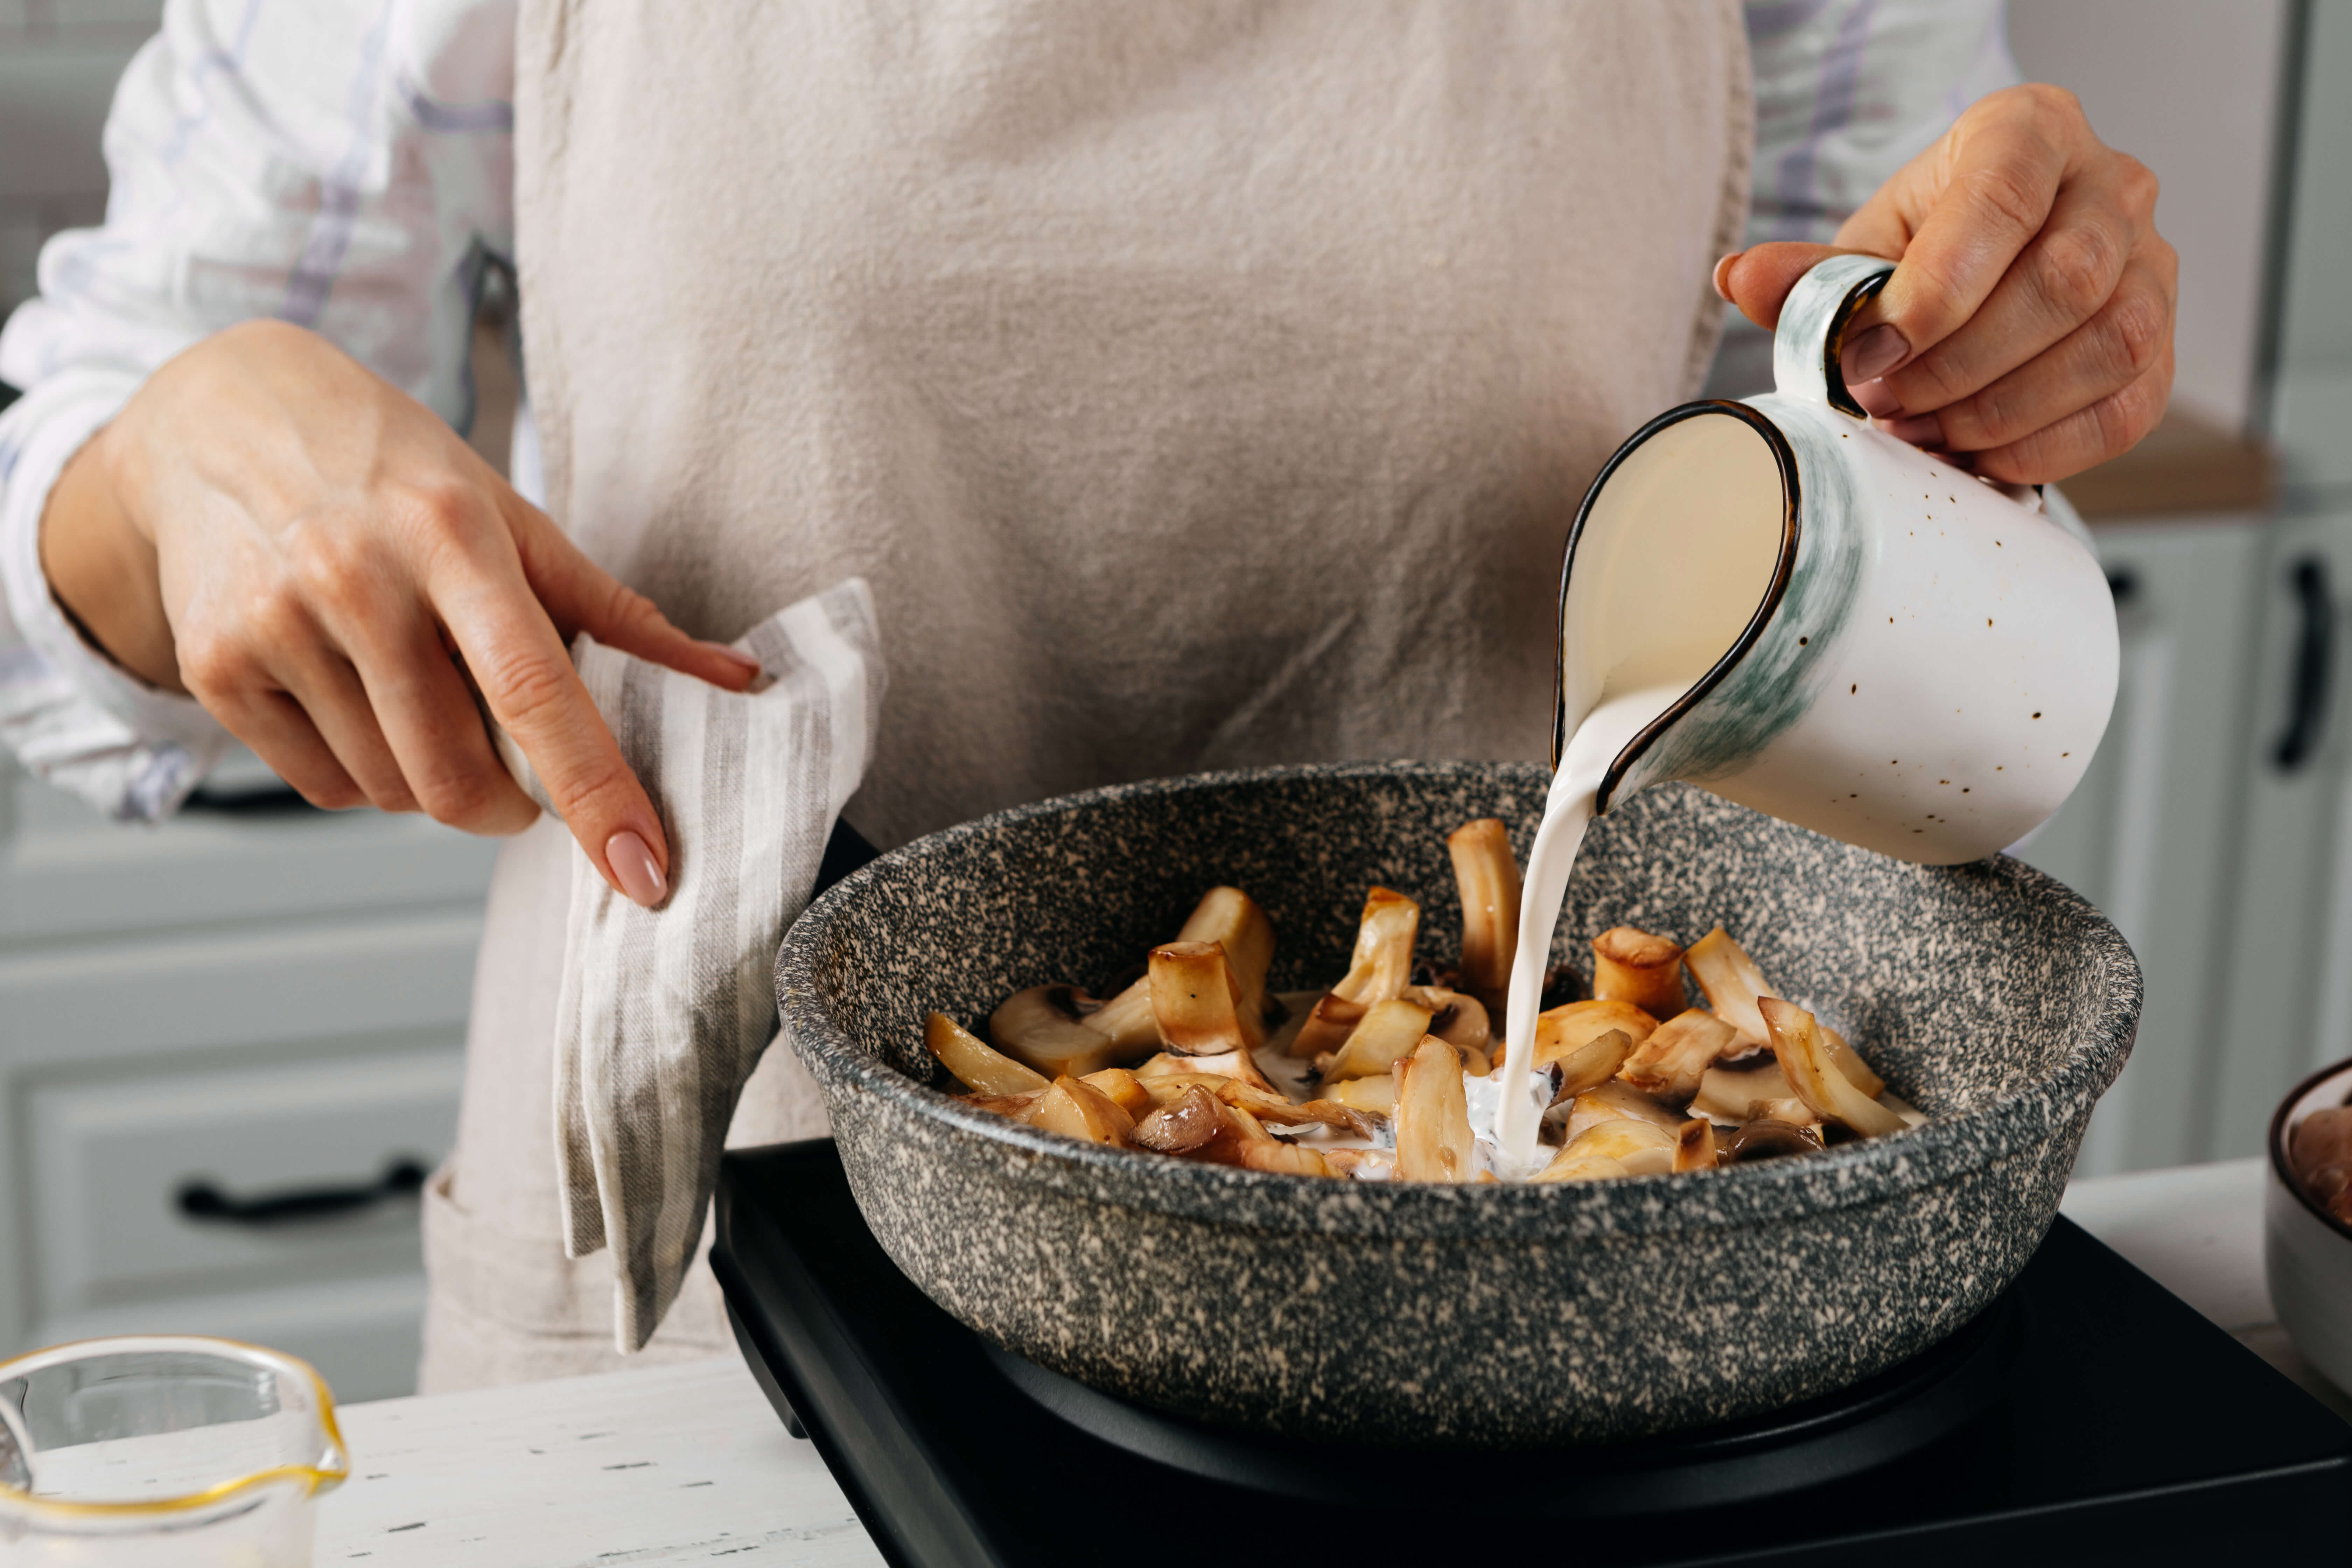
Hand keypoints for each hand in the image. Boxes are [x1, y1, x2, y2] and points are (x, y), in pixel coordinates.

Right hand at [40, 320, 757, 905]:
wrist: (224, 419)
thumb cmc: (397, 473)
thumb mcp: (513, 517)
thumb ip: (621, 612)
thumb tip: (738, 680)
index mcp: (452, 538)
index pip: (537, 692)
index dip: (596, 793)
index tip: (645, 873)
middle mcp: (357, 582)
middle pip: (458, 774)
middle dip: (510, 803)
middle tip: (519, 768)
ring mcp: (275, 626)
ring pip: (394, 793)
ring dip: (435, 780)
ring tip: (425, 696)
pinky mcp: (216, 666)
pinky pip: (325, 787)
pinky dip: (365, 774)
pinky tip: (360, 699)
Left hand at [1718, 83, 2175, 484]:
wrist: (1985, 267)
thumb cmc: (1929, 248)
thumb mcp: (1864, 248)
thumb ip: (1808, 275)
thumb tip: (1741, 280)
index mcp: (2030, 132)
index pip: (2001, 202)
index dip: (1934, 295)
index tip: (1870, 355)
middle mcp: (2111, 186)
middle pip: (2064, 282)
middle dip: (1962, 364)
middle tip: (1889, 402)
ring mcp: (2153, 264)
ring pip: (2108, 346)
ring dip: (2002, 411)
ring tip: (1927, 431)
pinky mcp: (2161, 343)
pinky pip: (2126, 408)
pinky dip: (2045, 447)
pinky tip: (1979, 454)